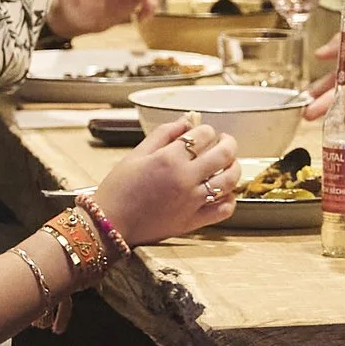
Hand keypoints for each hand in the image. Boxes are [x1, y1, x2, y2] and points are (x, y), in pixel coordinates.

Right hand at [93, 112, 239, 244]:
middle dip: (228, 143)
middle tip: (225, 142)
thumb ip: (163, 134)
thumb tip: (186, 121)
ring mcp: (192, 201)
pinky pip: (223, 210)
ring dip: (234, 168)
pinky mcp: (193, 221)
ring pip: (229, 180)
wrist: (110, 224)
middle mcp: (185, 179)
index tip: (203, 133)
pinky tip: (224, 192)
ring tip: (229, 163)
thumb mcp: (136, 154)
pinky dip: (229, 199)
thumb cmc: (118, 189)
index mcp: (169, 159)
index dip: (206, 130)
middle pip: (224, 154)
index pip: (203, 135)